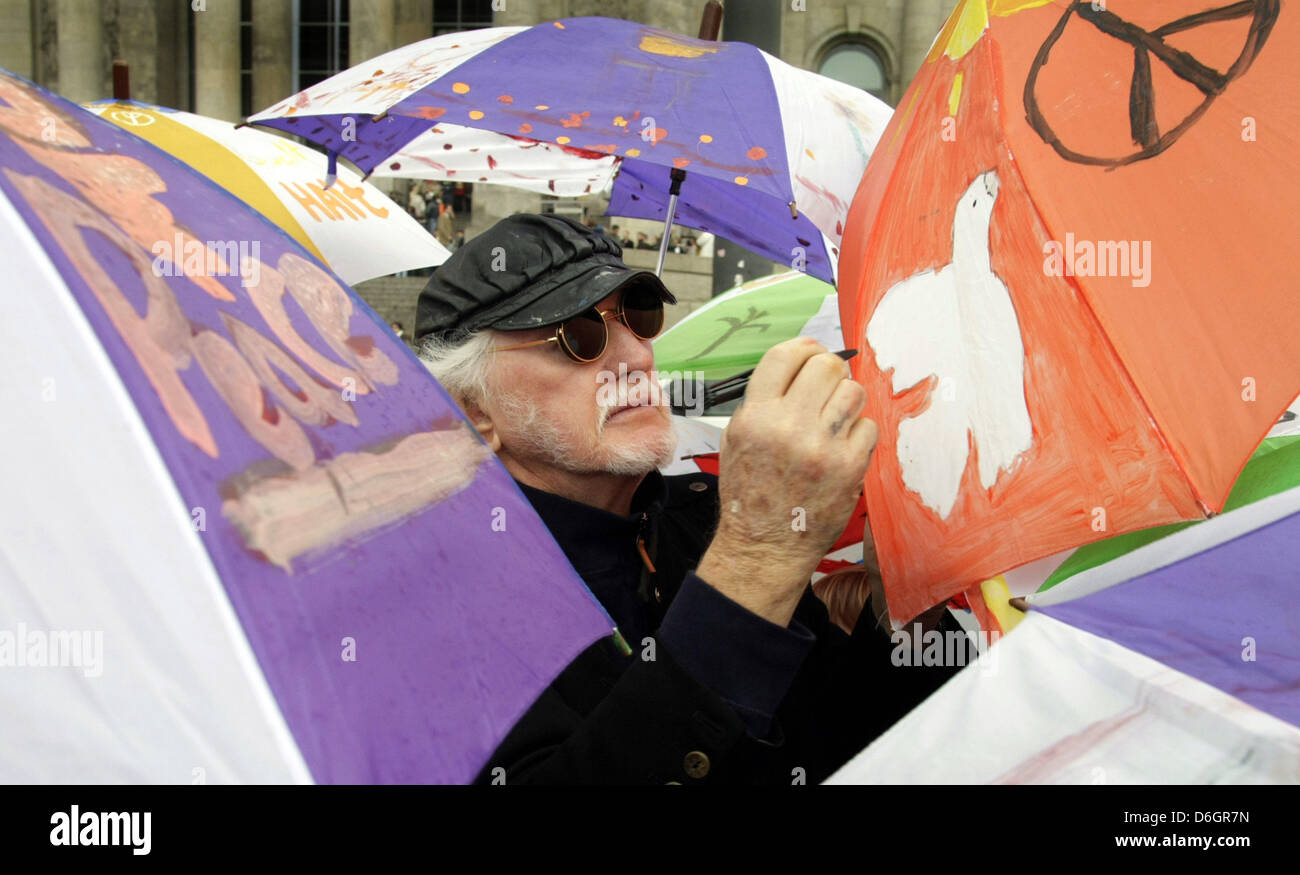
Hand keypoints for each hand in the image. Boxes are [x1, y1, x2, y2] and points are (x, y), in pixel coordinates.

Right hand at [696, 338, 878, 626]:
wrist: (765, 546)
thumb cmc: (750, 494)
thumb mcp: (735, 439)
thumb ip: (761, 401)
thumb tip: (797, 366)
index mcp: (755, 417)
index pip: (785, 355)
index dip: (804, 348)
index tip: (812, 353)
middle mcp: (788, 427)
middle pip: (825, 366)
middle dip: (829, 372)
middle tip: (827, 388)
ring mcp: (822, 447)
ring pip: (853, 391)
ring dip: (847, 400)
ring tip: (835, 420)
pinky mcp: (849, 467)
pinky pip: (868, 425)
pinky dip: (859, 432)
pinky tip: (843, 447)